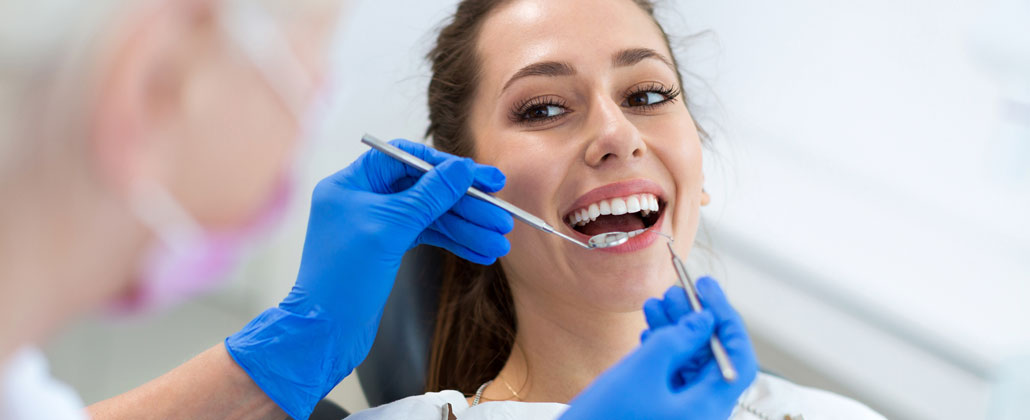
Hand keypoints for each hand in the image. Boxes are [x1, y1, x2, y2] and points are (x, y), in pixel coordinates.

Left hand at [226, 139, 513, 419]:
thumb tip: (462, 168)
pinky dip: (454, 243)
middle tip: (501, 217)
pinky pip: (426, 237)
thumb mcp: (391, 228)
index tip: (483, 177)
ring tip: (499, 242)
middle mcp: (363, 199)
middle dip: (465, 205)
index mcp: (352, 183)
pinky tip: (481, 253)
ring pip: (430, 217)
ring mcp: (376, 225)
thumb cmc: (343, 278)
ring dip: (466, 228)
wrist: (325, 333)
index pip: (407, 159)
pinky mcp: (387, 249)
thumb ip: (429, 195)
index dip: (448, 167)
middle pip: (425, 190)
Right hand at [561, 278, 757, 419]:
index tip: (707, 289)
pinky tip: (648, 331)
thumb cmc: (605, 419)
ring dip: (675, 331)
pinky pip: (671, 377)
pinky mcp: (659, 412)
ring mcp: (679, 414)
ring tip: (656, 303)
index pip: (736, 358)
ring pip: (689, 365)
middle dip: (695, 321)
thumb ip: (677, 340)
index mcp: (707, 410)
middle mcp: (699, 414)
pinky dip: (662, 350)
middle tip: (677, 291)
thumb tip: (703, 321)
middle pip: (712, 359)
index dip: (726, 319)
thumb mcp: (642, 370)